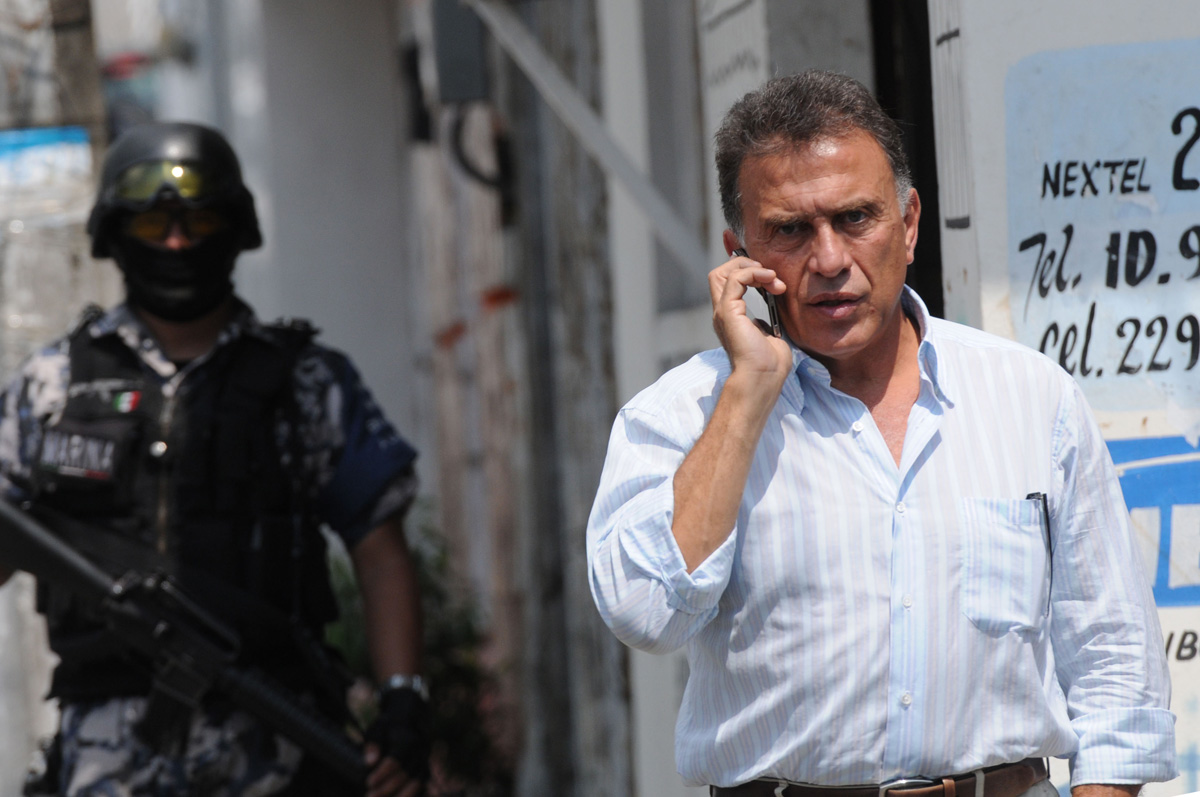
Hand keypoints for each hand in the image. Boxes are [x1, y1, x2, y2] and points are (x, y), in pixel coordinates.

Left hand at [364, 687, 429, 796]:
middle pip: (407, 774)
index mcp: (407, 739)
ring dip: (401, 795)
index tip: (368, 782)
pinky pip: (424, 786)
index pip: (396, 760)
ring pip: (418, 782)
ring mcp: (426, 761)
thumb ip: (373, 744)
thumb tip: (370, 762)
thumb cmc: (389, 726)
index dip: (382, 773)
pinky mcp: (427, 769)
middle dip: (388, 788)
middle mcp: (420, 750)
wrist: (410, 718)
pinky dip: (413, 795)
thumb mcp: (377, 729)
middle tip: (370, 796)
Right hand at [708, 251, 791, 383]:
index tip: (771, 278)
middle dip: (745, 264)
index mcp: (731, 316)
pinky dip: (754, 273)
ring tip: (772, 278)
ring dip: (751, 267)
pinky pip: (735, 278)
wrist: (764, 378)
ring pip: (722, 271)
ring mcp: (723, 311)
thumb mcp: (769, 334)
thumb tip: (767, 313)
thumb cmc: (769, 364)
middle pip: (719, 273)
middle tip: (770, 276)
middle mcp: (723, 312)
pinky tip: (771, 280)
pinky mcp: (728, 312)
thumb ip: (764, 321)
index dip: (746, 270)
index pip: (727, 281)